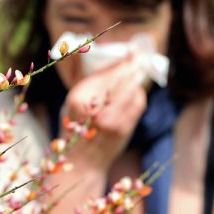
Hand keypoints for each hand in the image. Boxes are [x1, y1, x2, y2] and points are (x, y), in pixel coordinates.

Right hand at [60, 57, 146, 171]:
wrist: (81, 160)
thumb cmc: (77, 127)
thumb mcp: (75, 101)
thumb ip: (93, 83)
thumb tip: (118, 62)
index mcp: (78, 98)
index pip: (107, 74)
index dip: (121, 62)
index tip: (131, 53)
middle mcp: (94, 108)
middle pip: (122, 79)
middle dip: (131, 68)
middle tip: (137, 58)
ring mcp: (111, 120)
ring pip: (133, 90)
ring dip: (136, 82)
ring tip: (135, 76)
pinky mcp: (123, 129)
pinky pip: (138, 104)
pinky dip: (138, 95)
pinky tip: (135, 93)